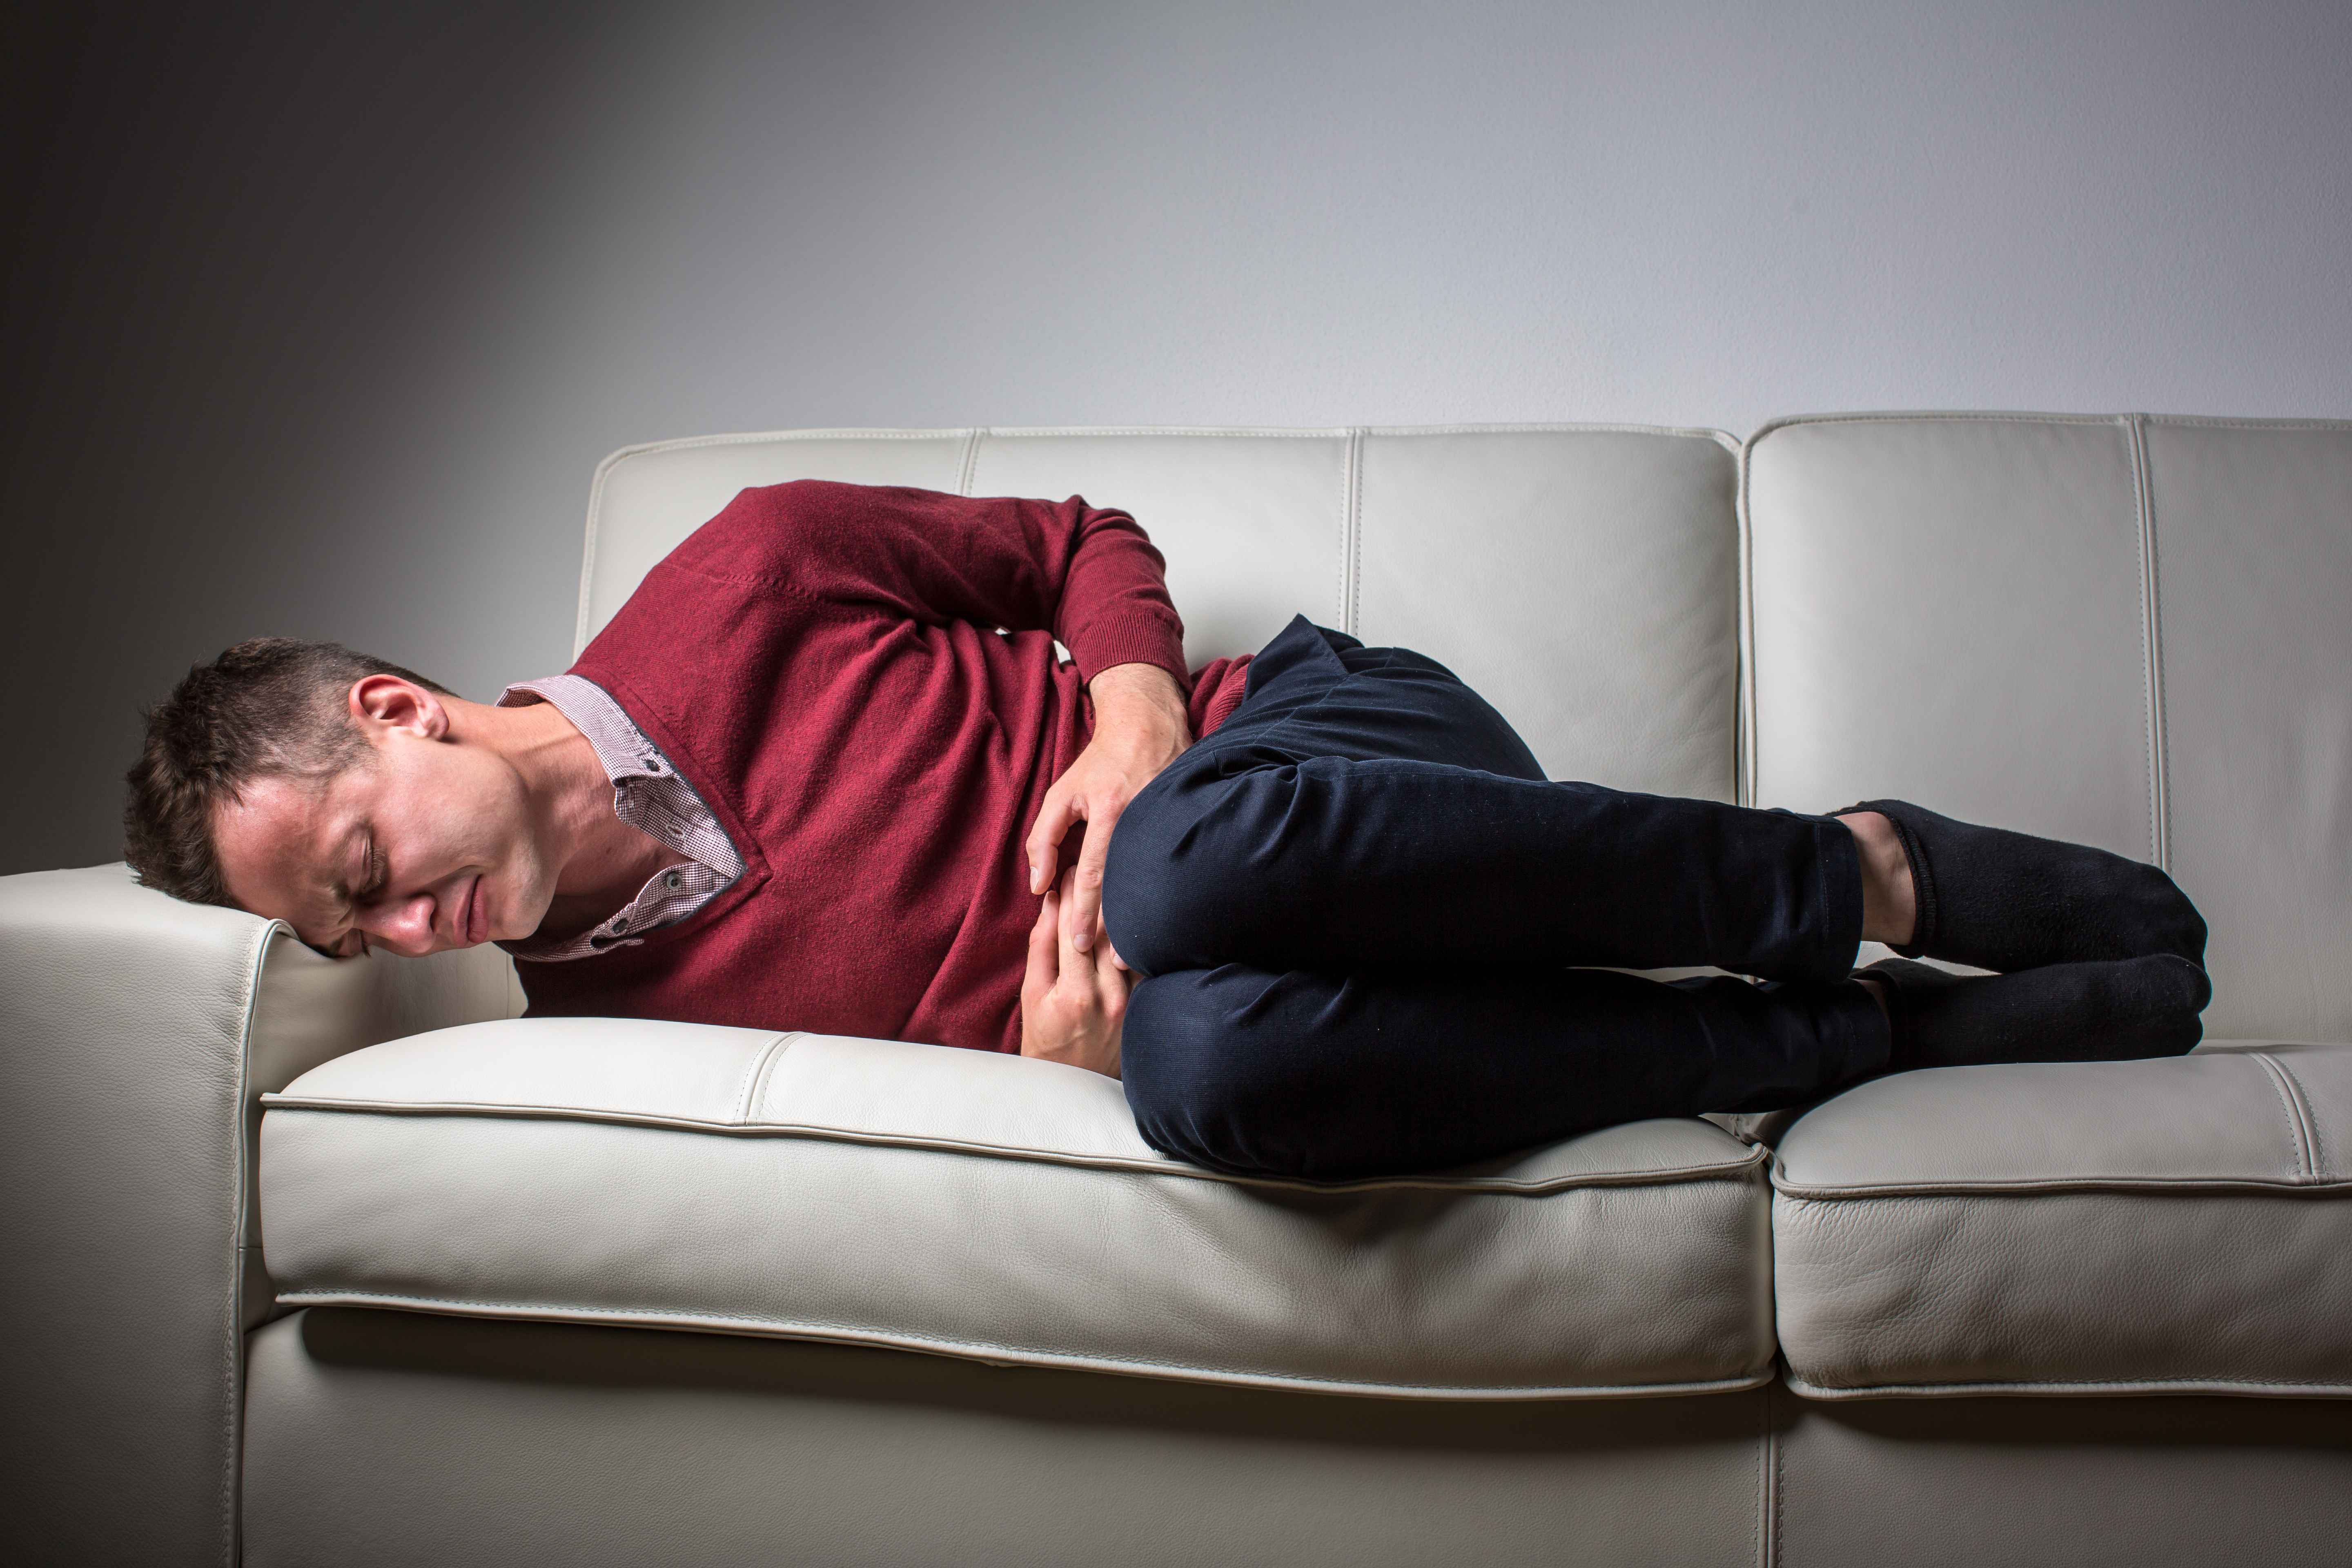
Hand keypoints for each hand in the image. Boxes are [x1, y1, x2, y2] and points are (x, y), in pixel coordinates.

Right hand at [1019, 866, 1130, 1076]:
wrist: (1073, 1085)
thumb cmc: (1045, 1038)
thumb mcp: (1032, 994)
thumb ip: (1041, 947)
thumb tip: (1050, 904)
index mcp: (1074, 993)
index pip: (1072, 930)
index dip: (1068, 895)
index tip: (1066, 871)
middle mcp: (1109, 996)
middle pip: (1105, 930)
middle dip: (1094, 894)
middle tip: (1089, 866)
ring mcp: (1132, 1001)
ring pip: (1127, 942)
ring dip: (1118, 910)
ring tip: (1110, 882)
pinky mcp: (1145, 1003)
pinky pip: (1142, 961)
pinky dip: (1134, 937)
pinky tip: (1129, 917)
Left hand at [1025, 661, 1190, 963]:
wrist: (1148, 725)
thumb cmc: (1099, 763)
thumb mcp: (1061, 793)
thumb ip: (1043, 837)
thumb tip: (1038, 884)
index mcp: (1110, 810)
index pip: (1096, 872)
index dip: (1087, 911)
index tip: (1079, 944)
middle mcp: (1142, 817)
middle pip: (1129, 883)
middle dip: (1118, 925)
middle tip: (1110, 965)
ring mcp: (1167, 818)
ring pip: (1153, 878)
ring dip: (1143, 916)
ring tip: (1134, 955)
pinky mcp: (1183, 819)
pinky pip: (1172, 864)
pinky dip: (1163, 892)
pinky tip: (1161, 918)